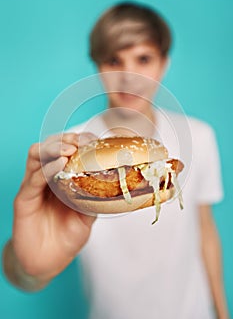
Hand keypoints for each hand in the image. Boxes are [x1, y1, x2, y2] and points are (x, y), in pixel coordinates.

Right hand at [11, 132, 95, 283]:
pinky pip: (33, 178)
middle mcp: (45, 178)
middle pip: (50, 147)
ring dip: (53, 148)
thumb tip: (111, 184)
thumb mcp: (87, 216)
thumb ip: (94, 199)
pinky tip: (59, 166)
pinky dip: (46, 169)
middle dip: (65, 139)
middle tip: (80, 141)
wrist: (47, 262)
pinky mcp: (24, 199)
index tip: (93, 141)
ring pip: (36, 155)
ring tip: (70, 149)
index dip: (79, 142)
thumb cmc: (66, 237)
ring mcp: (33, 186)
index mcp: (60, 179)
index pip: (66, 151)